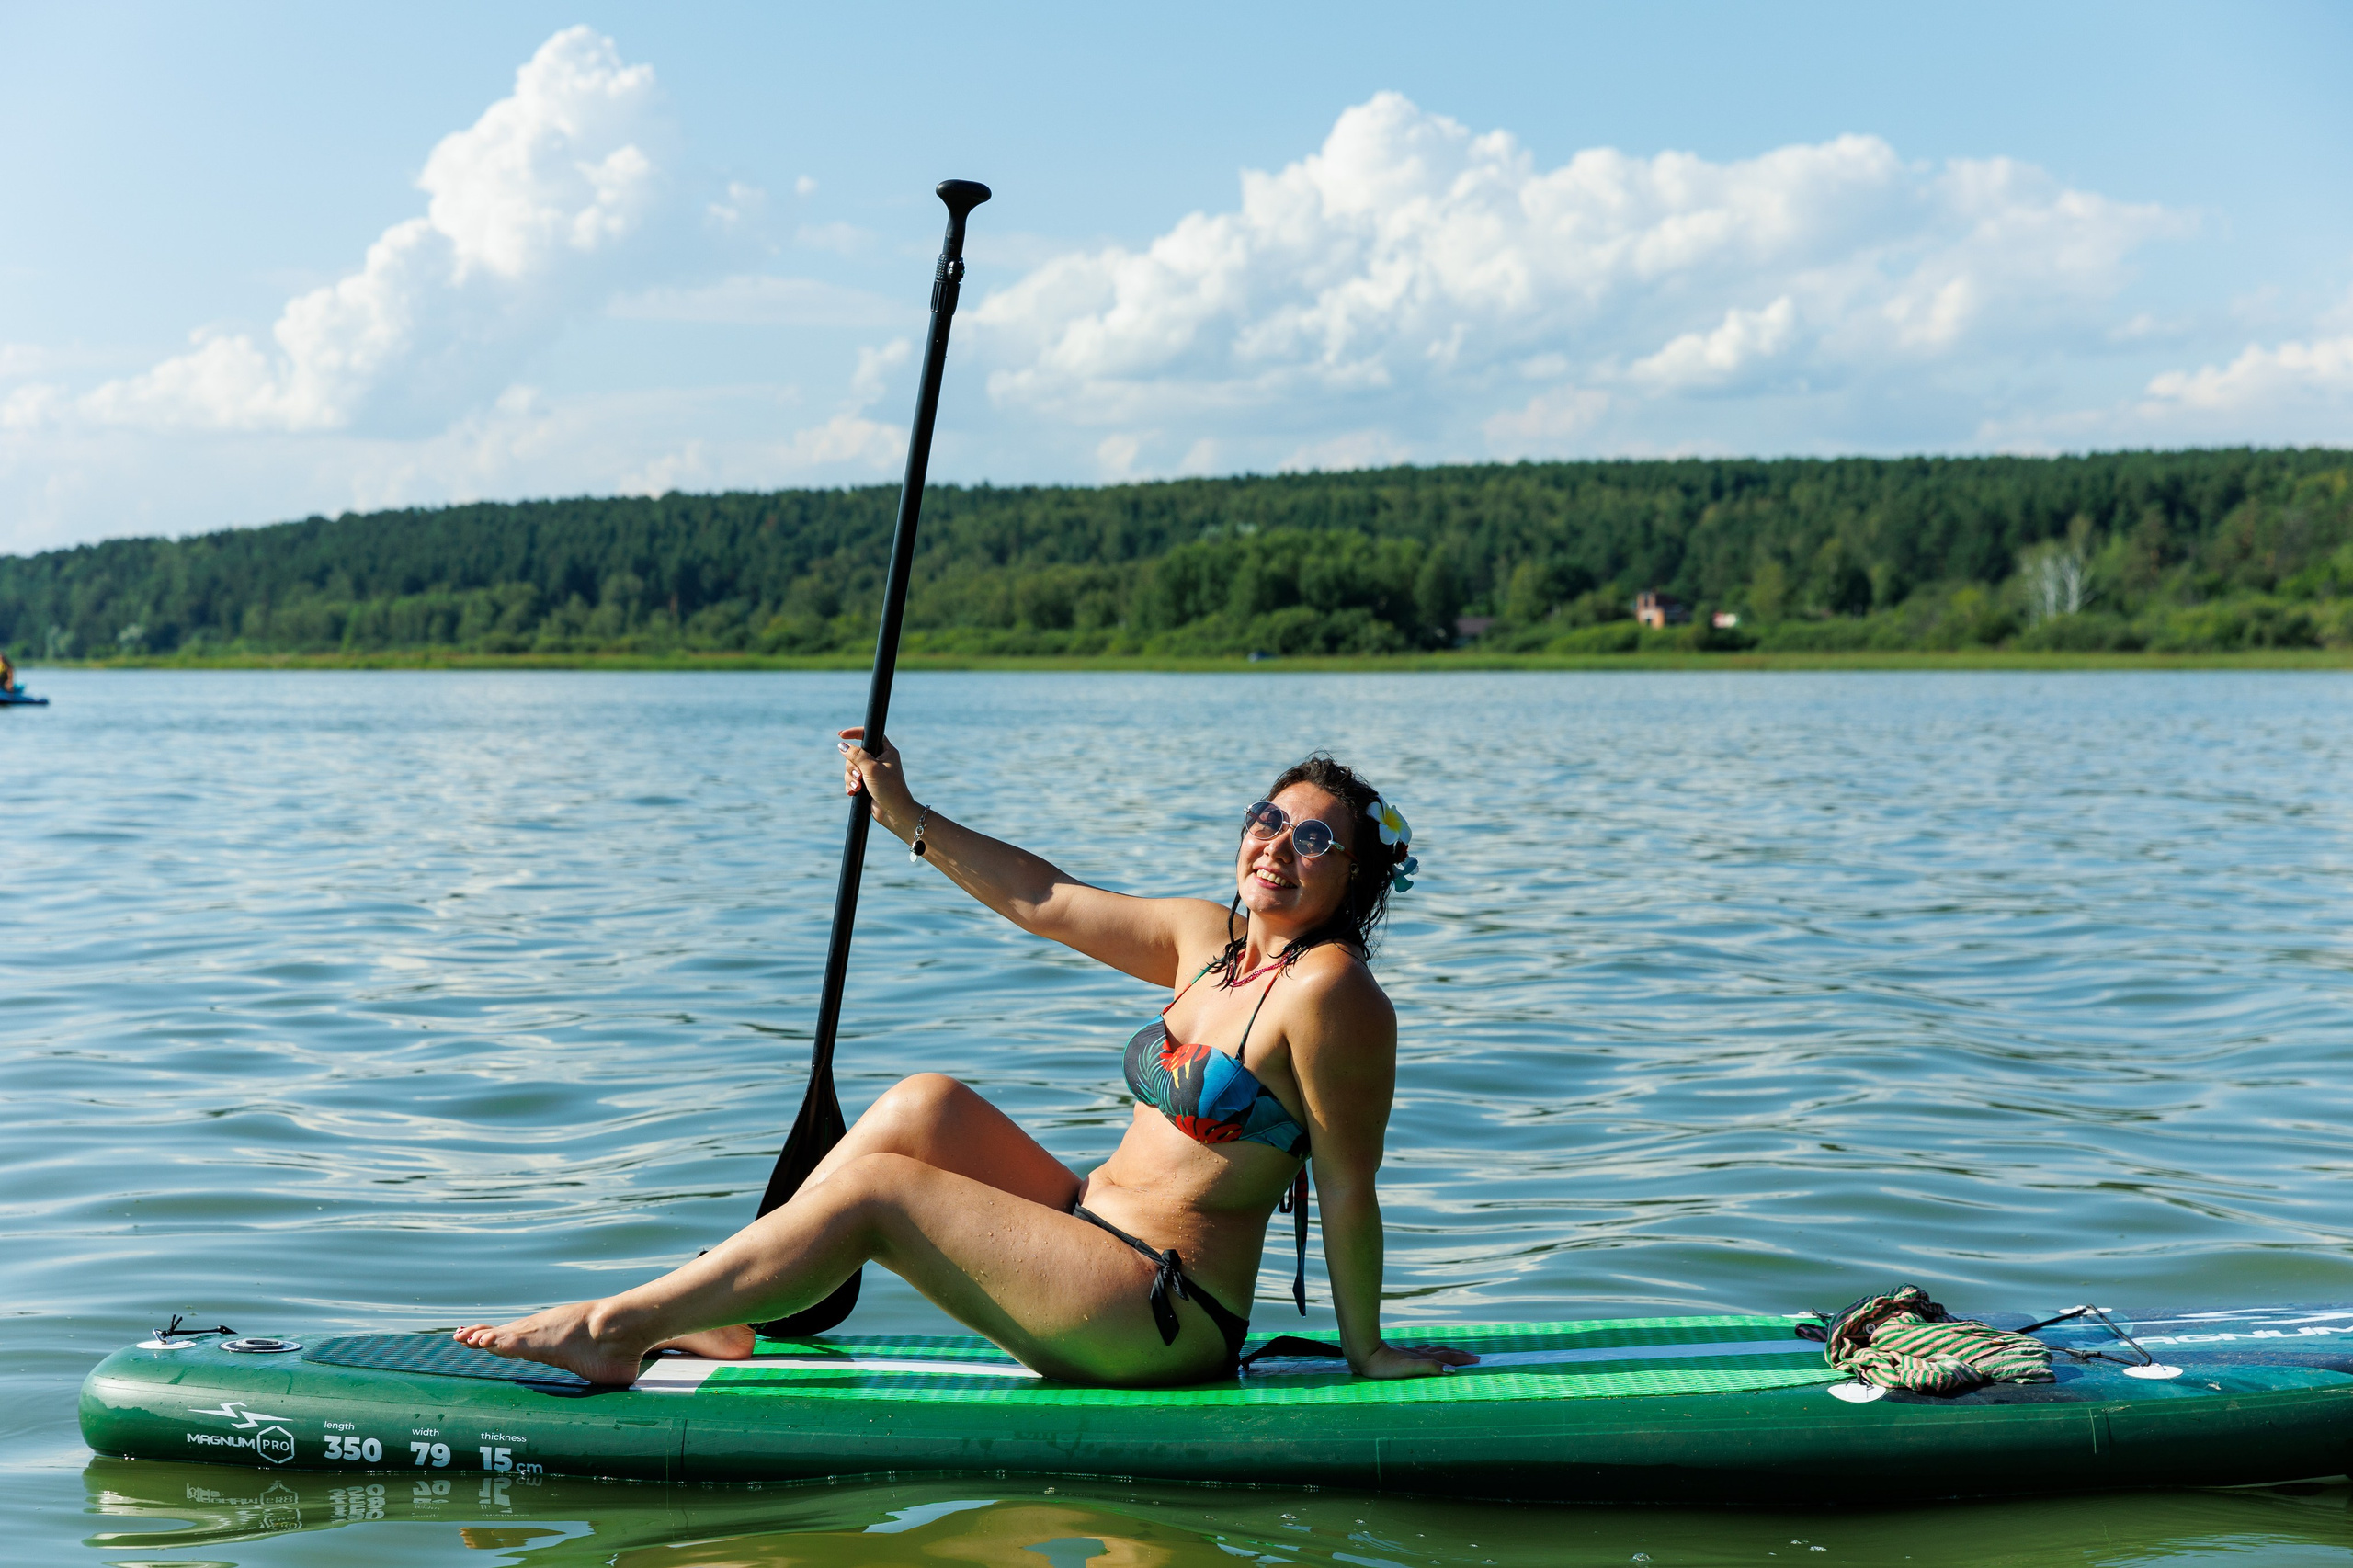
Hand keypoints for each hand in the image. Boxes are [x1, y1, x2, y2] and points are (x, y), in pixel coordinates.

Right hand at [837, 728, 919, 833]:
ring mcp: (872, 772)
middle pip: (855, 754)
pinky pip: (851, 779)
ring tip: (858, 788)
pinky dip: (851, 785)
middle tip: (860, 776)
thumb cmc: (889, 788)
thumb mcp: (871, 768)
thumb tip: (841, 745)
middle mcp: (879, 760)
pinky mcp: (866, 784)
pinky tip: (854, 793)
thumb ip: (856, 755)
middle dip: (852, 766)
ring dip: (851, 778)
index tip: (841, 735)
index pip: (869, 735)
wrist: (894, 813)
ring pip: (851, 768)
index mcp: (886, 751)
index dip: (855, 733)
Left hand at [1352, 1341, 1480, 1380]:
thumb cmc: (1384, 1365)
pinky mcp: (1401, 1353)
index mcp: (1422, 1357)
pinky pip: (1422, 1351)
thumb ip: (1430, 1368)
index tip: (1477, 1360)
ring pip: (1433, 1350)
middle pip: (1443, 1352)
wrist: (1364, 1353)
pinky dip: (1432, 1352)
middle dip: (1459, 1355)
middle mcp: (1418, 1353)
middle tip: (1473, 1357)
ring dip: (1447, 1352)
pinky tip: (1427, 1352)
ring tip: (1456, 1353)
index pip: (1447, 1357)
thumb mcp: (1409, 1368)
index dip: (1462, 1359)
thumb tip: (1452, 1370)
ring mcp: (1410, 1352)